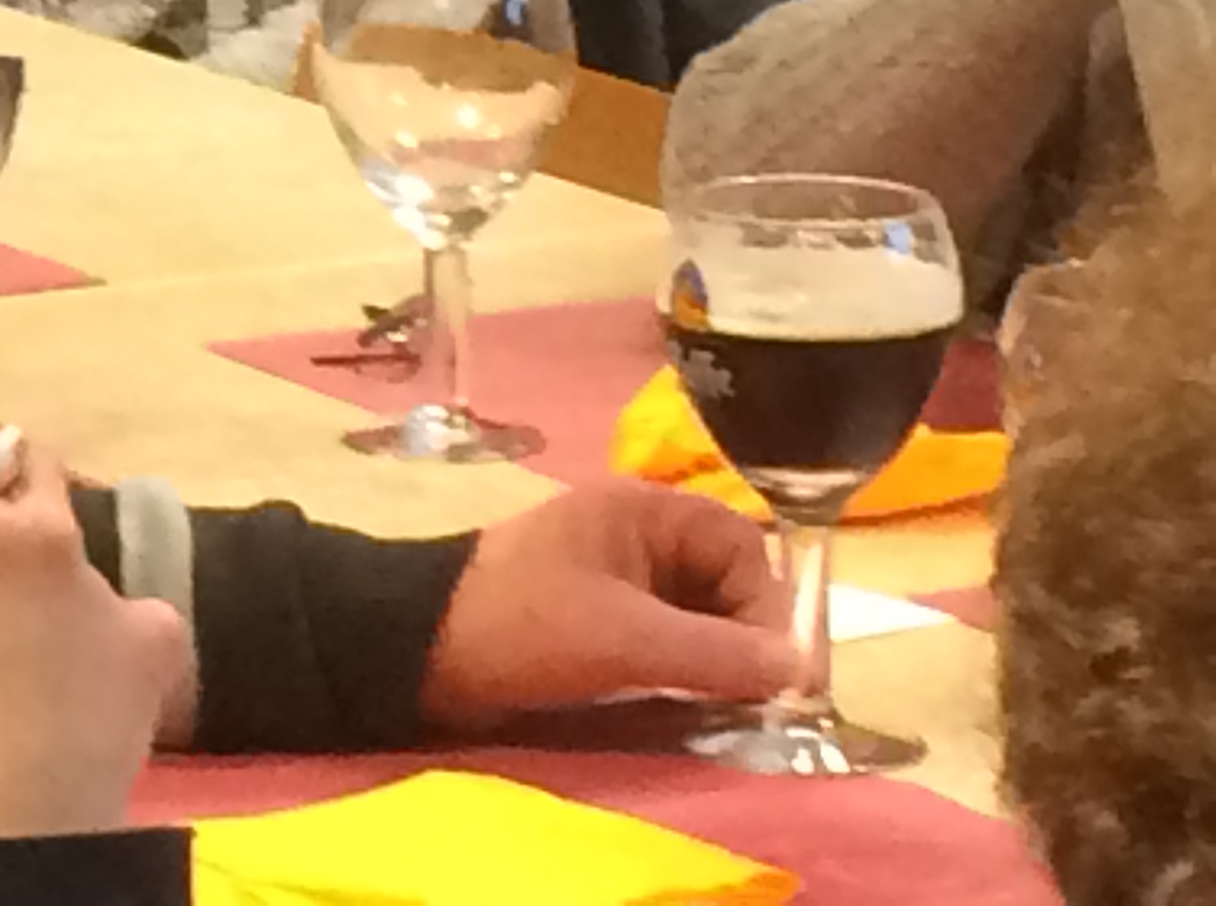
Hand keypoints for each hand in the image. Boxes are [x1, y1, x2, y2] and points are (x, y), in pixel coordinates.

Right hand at [0, 443, 189, 840]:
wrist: (11, 834)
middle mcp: (42, 528)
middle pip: (29, 471)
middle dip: (7, 499)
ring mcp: (107, 580)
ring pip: (76, 547)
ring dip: (54, 574)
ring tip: (32, 647)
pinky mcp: (156, 631)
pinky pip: (132, 610)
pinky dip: (111, 632)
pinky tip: (87, 677)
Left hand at [419, 479, 791, 730]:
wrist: (414, 648)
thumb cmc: (520, 625)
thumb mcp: (625, 639)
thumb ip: (718, 654)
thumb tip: (805, 671)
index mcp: (643, 511)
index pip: (743, 548)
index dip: (764, 608)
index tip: (765, 672)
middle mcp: (635, 535)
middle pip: (725, 584)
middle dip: (740, 640)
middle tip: (741, 699)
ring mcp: (612, 576)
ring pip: (696, 617)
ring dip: (710, 661)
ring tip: (711, 708)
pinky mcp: (592, 618)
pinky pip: (661, 638)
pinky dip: (677, 671)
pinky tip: (675, 705)